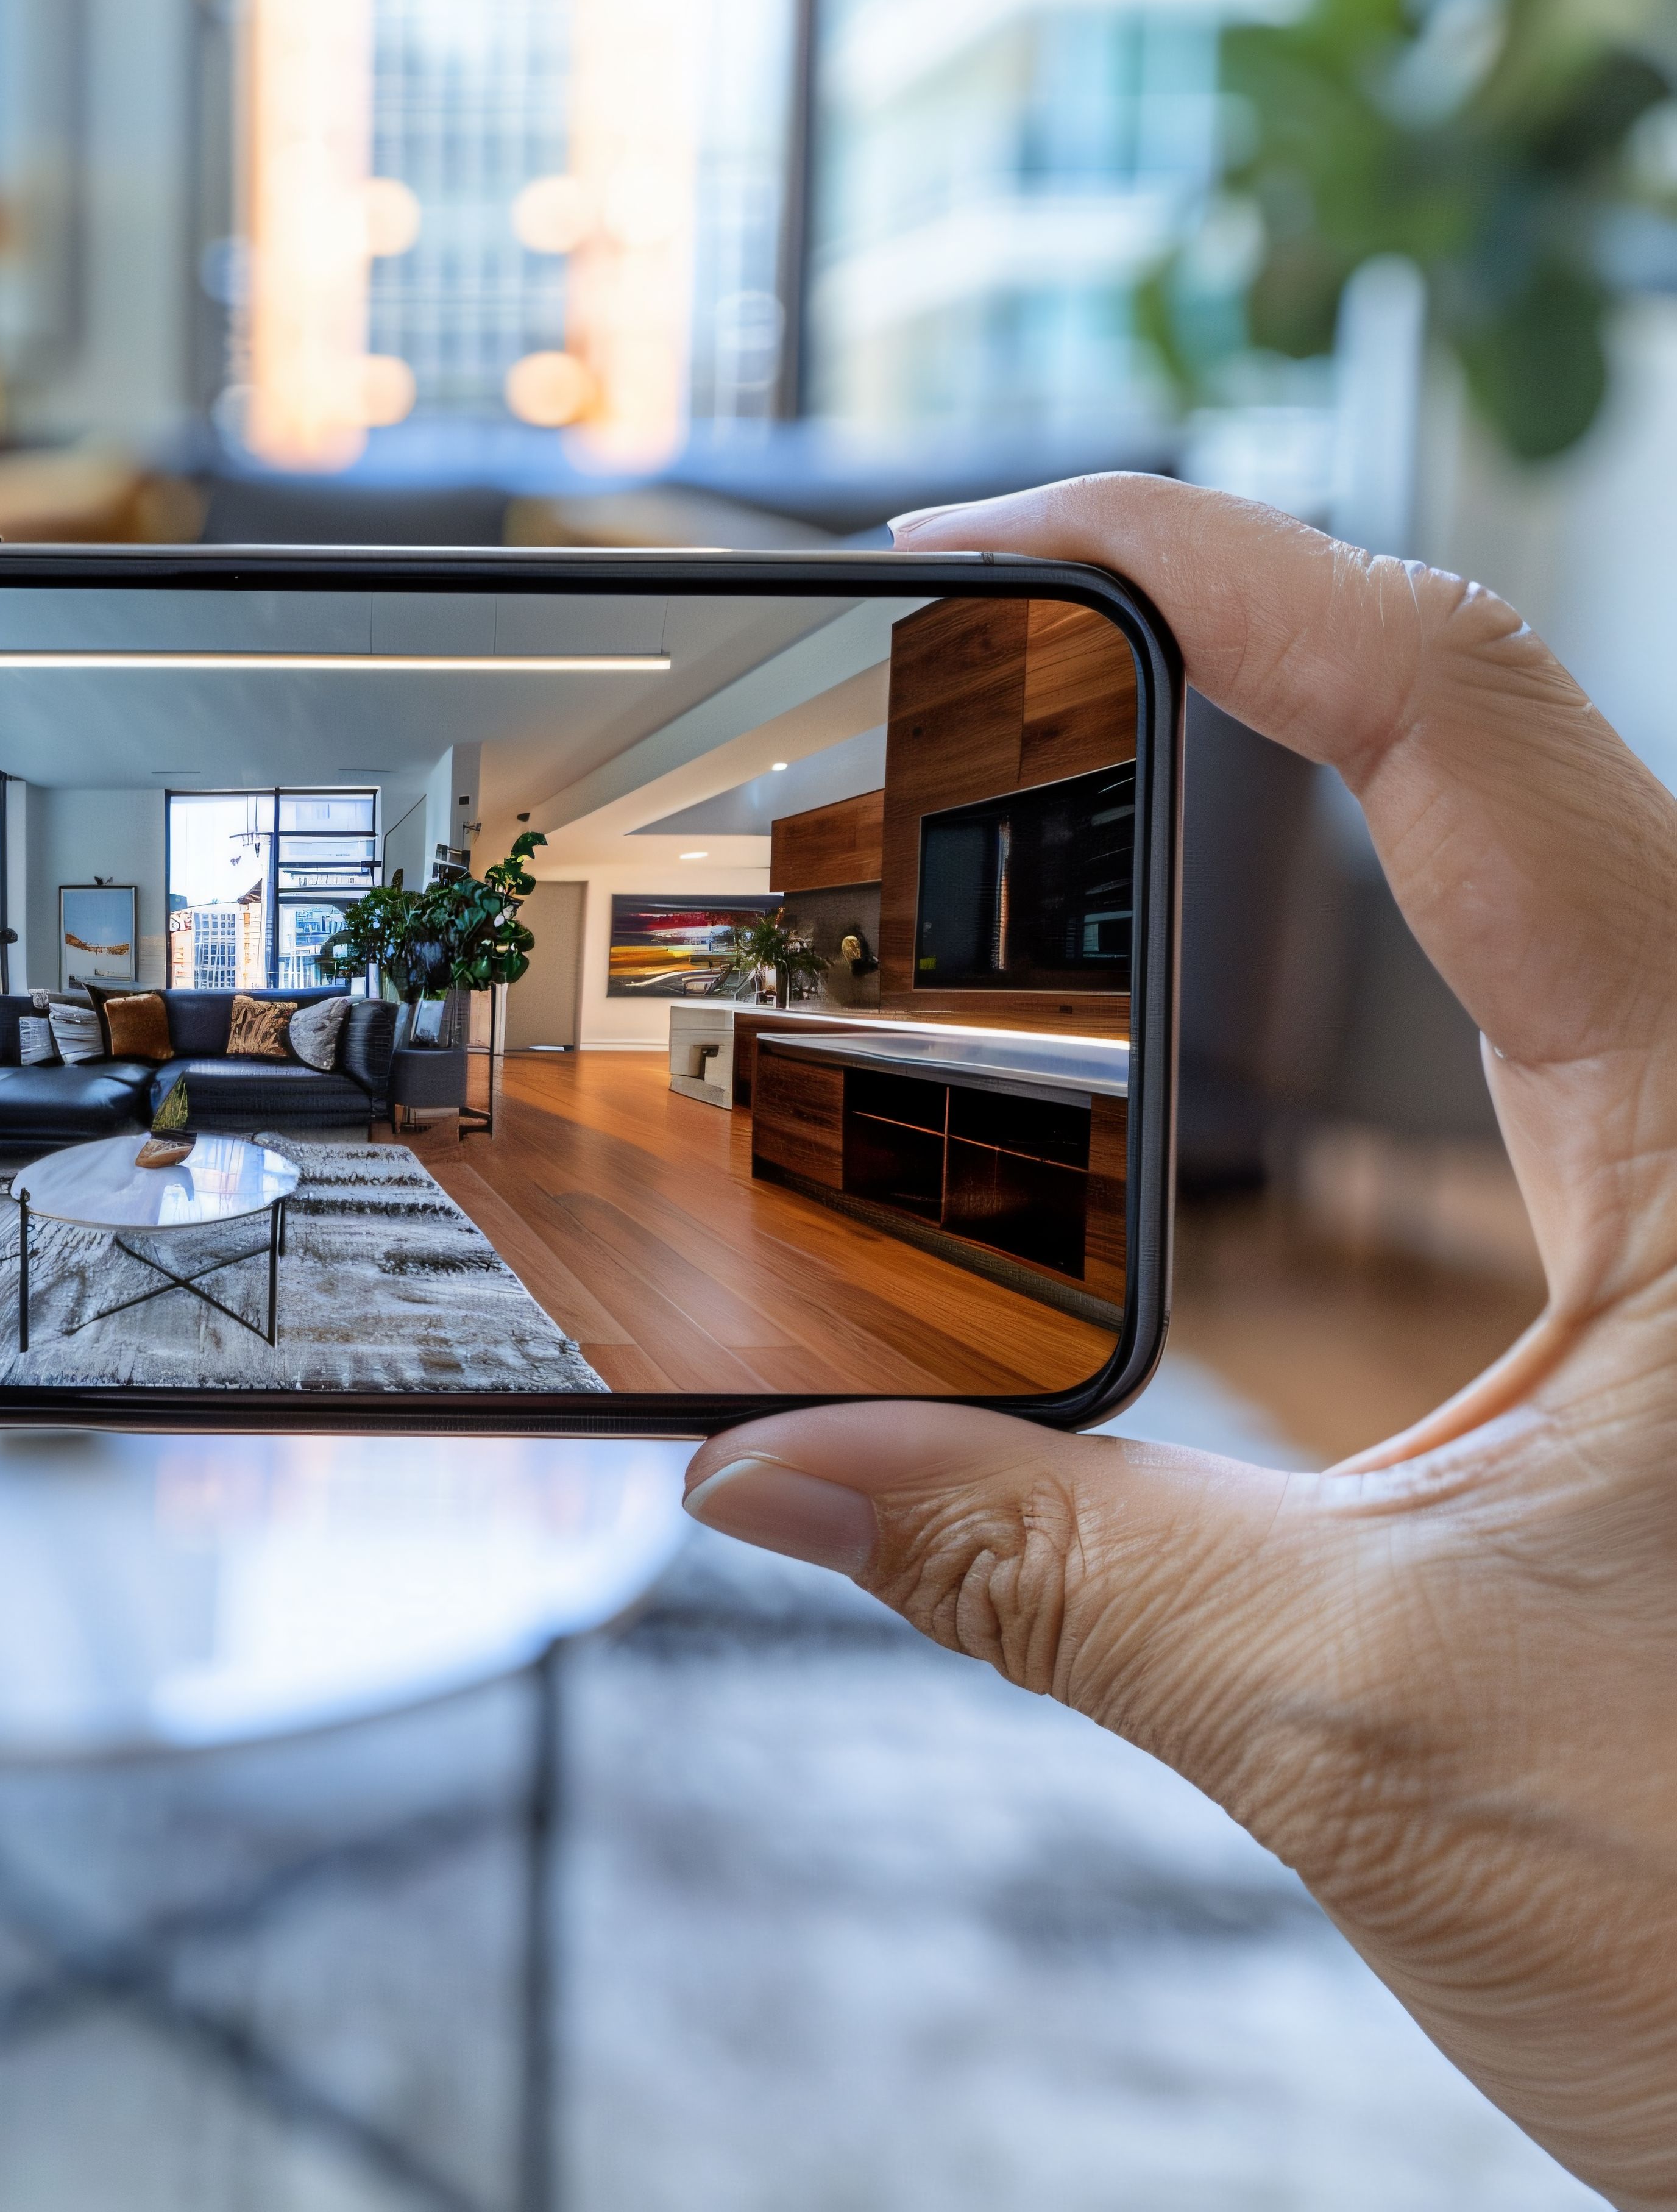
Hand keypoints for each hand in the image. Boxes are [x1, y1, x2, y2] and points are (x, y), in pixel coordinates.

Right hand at [685, 475, 1676, 2205]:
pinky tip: (1156, 1059)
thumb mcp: (1369, 1722)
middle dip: (1208, 650)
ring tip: (1016, 805)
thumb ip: (1039, 1564)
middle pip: (1476, 745)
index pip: (1460, 719)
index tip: (985, 534)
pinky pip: (1491, 1058)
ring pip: (1497, 886)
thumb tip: (759, 1476)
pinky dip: (1308, 997)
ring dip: (1262, 810)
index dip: (1212, 567)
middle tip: (949, 658)